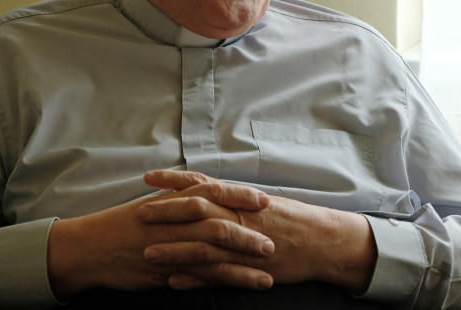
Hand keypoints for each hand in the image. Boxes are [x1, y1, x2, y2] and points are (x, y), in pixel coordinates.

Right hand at [47, 175, 272, 299]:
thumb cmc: (124, 223)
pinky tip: (241, 288)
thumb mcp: (155, 203)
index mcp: (175, 201)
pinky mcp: (165, 272)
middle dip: (249, 234)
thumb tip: (211, 193)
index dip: (240, 196)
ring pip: (214, 255)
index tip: (265, 200)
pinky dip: (223, 282)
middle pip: (220, 224)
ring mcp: (171, 248)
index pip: (214, 193)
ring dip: (243, 265)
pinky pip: (198, 278)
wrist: (89, 247)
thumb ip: (182, 198)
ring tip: (268, 273)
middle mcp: (175, 222)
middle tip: (273, 242)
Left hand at [140, 170, 377, 293]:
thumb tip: (208, 191)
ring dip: (173, 250)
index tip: (148, 178)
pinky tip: (173, 282)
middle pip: (196, 212)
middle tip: (138, 213)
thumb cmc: (293, 219)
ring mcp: (243, 244)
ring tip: (146, 253)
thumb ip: (234, 199)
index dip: (173, 182)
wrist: (321, 240)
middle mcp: (240, 218)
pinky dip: (194, 279)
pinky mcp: (248, 268)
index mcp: (241, 199)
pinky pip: (217, 275)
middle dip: (165, 213)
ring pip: (202, 245)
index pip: (202, 185)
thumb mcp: (262, 202)